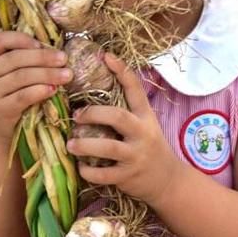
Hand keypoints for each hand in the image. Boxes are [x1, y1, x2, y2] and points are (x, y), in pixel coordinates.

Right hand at [0, 31, 71, 142]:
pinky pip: (22, 97)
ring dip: (47, 74)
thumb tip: (55, 48)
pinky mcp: (0, 109)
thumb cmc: (11, 92)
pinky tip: (53, 89)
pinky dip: (39, 91)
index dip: (21, 39)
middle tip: (64, 58)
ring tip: (66, 75)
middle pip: (15, 59)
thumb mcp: (10, 73)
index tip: (41, 43)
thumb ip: (24, 58)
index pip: (0, 40)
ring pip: (21, 77)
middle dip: (43, 57)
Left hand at [66, 52, 180, 206]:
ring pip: (109, 148)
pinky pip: (104, 175)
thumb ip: (127, 110)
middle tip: (76, 116)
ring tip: (70, 144)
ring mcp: (136, 156)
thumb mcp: (145, 124)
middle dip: (93, 114)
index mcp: (145, 117)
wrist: (168, 181)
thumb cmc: (149, 147)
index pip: (135, 89)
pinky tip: (81, 166)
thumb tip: (96, 91)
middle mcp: (142, 134)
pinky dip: (88, 171)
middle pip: (118, 117)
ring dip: (85, 145)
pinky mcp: (128, 177)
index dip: (122, 71)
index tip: (105, 56)